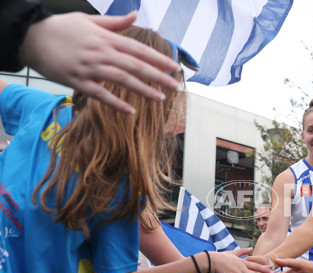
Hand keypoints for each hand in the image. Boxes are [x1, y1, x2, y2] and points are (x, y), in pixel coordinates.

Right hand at [19, 12, 180, 113]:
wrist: (31, 36)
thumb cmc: (62, 28)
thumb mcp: (90, 20)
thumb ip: (115, 23)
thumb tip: (135, 15)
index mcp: (106, 39)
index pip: (138, 50)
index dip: (157, 59)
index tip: (174, 67)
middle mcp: (101, 53)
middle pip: (135, 66)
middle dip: (158, 76)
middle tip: (176, 86)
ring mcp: (90, 67)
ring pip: (122, 80)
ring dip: (143, 90)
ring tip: (160, 98)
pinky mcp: (77, 80)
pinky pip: (100, 94)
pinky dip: (115, 103)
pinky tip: (131, 111)